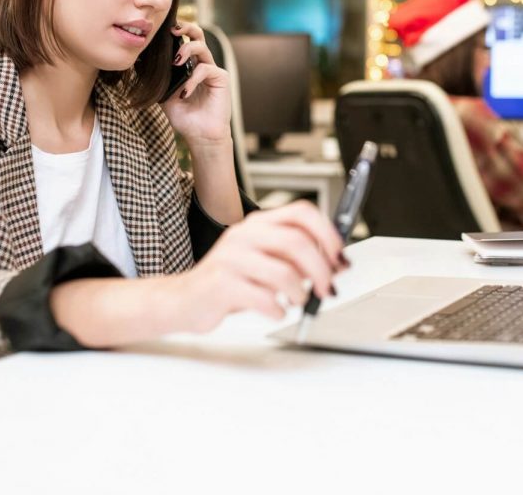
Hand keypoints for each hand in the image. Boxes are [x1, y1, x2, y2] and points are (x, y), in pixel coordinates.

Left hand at [161, 21, 231, 146]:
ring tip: (176, 62)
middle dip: (186, 27)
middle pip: (198, 35)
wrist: (200, 135)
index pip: (184, 41)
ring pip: (202, 47)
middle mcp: (202, 64)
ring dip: (187, 49)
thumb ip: (160, 80)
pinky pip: (205, 69)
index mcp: (190, 66)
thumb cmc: (185, 117)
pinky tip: (184, 93)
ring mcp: (212, 70)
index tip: (160, 32)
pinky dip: (192, 79)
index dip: (175, 33)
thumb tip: (140, 64)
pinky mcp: (221, 78)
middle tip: (173, 29)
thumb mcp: (165, 96)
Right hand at [171, 201, 347, 332]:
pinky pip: (264, 298)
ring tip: (297, 301)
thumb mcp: (264, 260)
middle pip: (297, 242)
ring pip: (284, 272)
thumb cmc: (231, 280)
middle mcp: (245, 234)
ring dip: (300, 292)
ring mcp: (231, 257)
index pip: (302, 212)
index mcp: (259, 223)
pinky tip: (276, 310)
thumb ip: (296, 257)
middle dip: (321, 269)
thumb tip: (337, 264)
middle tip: (327, 288)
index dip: (327, 232)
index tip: (339, 255)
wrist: (184, 299)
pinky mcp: (222, 284)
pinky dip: (278, 309)